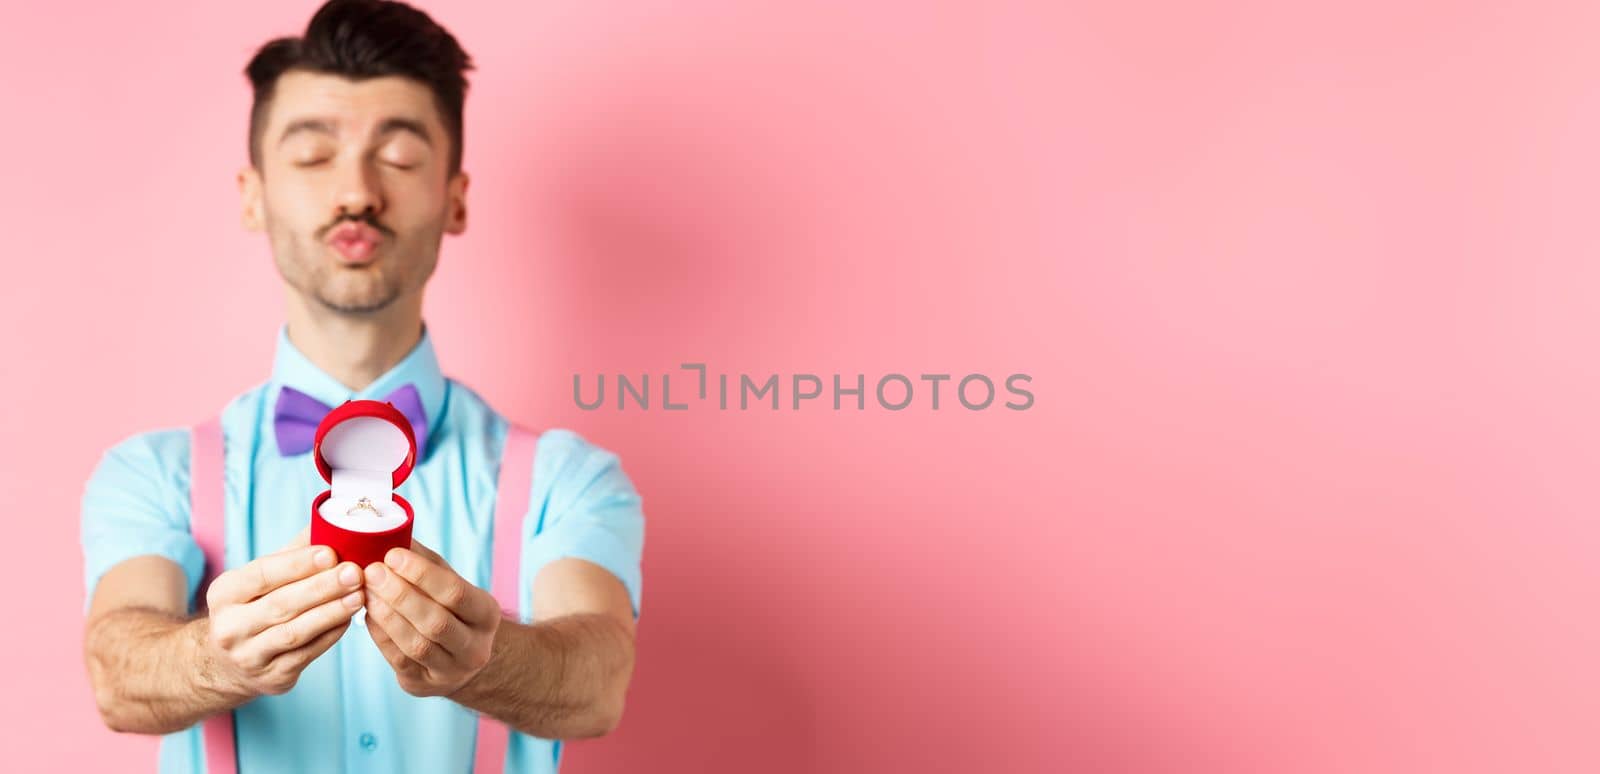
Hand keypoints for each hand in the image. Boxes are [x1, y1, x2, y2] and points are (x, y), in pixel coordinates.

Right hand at [201, 528, 364, 696]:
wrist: (227, 663)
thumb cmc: (254, 607)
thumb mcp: (260, 578)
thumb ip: (294, 552)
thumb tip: (331, 520)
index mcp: (224, 593)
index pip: (262, 575)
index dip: (297, 564)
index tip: (331, 552)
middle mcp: (229, 628)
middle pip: (281, 604)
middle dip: (322, 587)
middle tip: (355, 572)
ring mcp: (249, 656)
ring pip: (295, 633)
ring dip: (331, 612)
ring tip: (359, 595)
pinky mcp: (272, 678)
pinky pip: (307, 654)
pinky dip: (331, 635)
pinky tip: (350, 619)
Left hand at [363, 541, 502, 696]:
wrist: (463, 660)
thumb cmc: (452, 611)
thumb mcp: (450, 584)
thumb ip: (425, 562)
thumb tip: (392, 532)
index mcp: (487, 615)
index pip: (456, 593)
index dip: (422, 574)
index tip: (393, 555)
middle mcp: (475, 648)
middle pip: (435, 620)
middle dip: (400, 594)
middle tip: (372, 571)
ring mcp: (451, 671)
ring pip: (416, 644)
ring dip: (387, 615)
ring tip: (366, 591)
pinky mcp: (424, 685)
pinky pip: (398, 659)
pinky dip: (380, 634)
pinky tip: (368, 614)